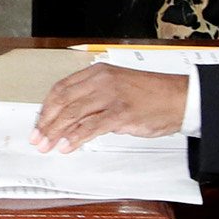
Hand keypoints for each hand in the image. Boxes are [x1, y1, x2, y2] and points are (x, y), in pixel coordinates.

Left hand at [33, 64, 190, 151]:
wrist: (181, 98)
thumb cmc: (152, 95)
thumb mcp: (117, 88)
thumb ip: (95, 99)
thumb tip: (74, 118)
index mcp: (98, 73)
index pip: (61, 89)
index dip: (46, 108)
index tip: (38, 122)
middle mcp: (102, 81)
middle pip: (63, 102)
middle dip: (46, 122)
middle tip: (37, 138)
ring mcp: (111, 96)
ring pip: (73, 114)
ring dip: (55, 132)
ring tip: (46, 145)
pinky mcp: (121, 113)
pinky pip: (91, 126)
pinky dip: (75, 138)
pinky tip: (66, 146)